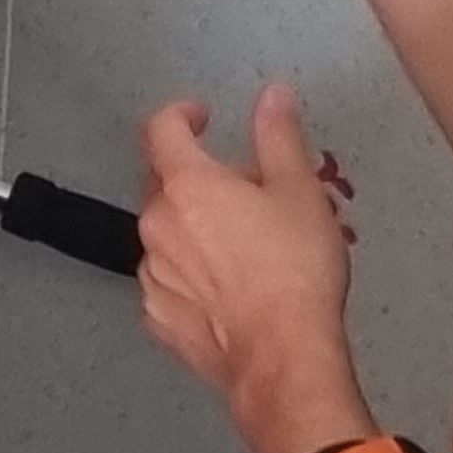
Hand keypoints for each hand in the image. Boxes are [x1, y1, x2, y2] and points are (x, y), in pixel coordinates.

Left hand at [136, 85, 372, 452]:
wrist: (283, 357)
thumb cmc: (295, 273)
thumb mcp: (299, 192)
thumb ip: (279, 136)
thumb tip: (273, 95)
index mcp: (187, 186)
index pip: (162, 129)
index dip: (181, 114)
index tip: (202, 116)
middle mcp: (157, 225)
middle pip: (164, 183)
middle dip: (200, 177)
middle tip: (248, 191)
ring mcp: (152, 274)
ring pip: (167, 234)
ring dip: (195, 229)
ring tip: (246, 247)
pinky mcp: (158, 317)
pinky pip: (170, 281)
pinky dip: (191, 275)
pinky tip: (229, 289)